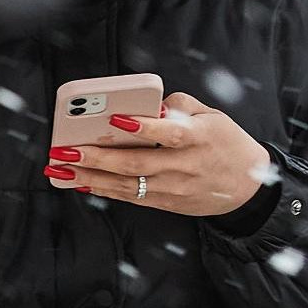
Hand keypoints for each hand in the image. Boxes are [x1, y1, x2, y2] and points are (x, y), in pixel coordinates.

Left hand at [45, 92, 274, 217]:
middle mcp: (184, 166)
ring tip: (60, 169)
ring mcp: (173, 189)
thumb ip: (180, 105)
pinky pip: (130, 197)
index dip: (143, 127)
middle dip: (96, 158)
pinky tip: (80, 183)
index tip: (115, 119)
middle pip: (136, 164)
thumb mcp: (213, 116)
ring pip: (127, 185)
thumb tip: (147, 105)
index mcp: (199, 138)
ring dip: (89, 178)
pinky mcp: (166, 203)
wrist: (248, 187)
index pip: (170, 133)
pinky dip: (103, 190)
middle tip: (65, 151)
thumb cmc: (227, 144)